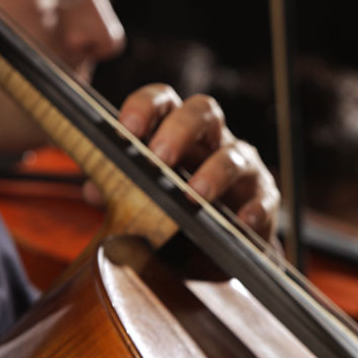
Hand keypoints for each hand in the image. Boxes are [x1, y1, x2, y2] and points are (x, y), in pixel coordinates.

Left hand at [96, 84, 279, 238]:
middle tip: (159, 157)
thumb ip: (119, 191)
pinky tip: (240, 222)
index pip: (163, 101)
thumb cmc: (175, 216)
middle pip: (204, 111)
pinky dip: (254, 208)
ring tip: (194, 195)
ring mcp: (243, 168)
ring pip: (237, 155)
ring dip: (215, 172)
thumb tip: (92, 190)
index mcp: (177, 133)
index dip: (144, 107)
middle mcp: (213, 142)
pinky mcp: (264, 200)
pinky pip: (264, 199)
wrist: (214, 255)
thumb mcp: (142, 202)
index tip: (126, 129)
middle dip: (181, 130)